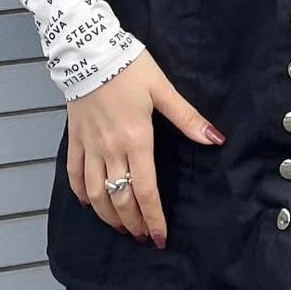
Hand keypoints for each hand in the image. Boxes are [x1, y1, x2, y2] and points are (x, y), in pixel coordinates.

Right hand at [65, 49, 224, 249]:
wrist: (88, 51)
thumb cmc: (129, 68)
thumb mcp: (163, 90)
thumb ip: (188, 118)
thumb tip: (215, 139)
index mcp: (136, 140)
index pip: (145, 190)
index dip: (153, 217)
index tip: (159, 238)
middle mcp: (111, 149)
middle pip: (120, 198)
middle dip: (133, 223)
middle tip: (142, 238)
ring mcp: (90, 146)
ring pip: (95, 193)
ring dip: (107, 215)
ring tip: (120, 227)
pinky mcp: (75, 139)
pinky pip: (74, 174)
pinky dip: (81, 193)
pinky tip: (89, 203)